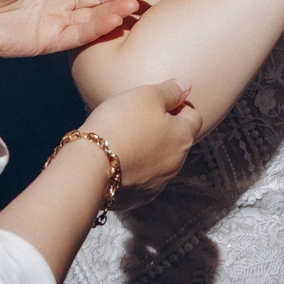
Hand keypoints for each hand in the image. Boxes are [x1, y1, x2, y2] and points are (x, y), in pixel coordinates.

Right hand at [83, 78, 200, 194]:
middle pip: (177, 140)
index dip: (178, 104)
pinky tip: (115, 159)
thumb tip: (187, 85)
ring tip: (124, 137)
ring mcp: (157, 184)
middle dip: (163, 128)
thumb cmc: (121, 124)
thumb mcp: (147, 95)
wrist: (90, 166)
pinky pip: (140, 178)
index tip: (159, 100)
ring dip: (148, 149)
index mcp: (184, 138)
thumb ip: (171, 90)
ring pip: (159, 160)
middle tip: (138, 117)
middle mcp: (176, 164)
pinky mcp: (137, 198)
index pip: (194, 116)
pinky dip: (133, 168)